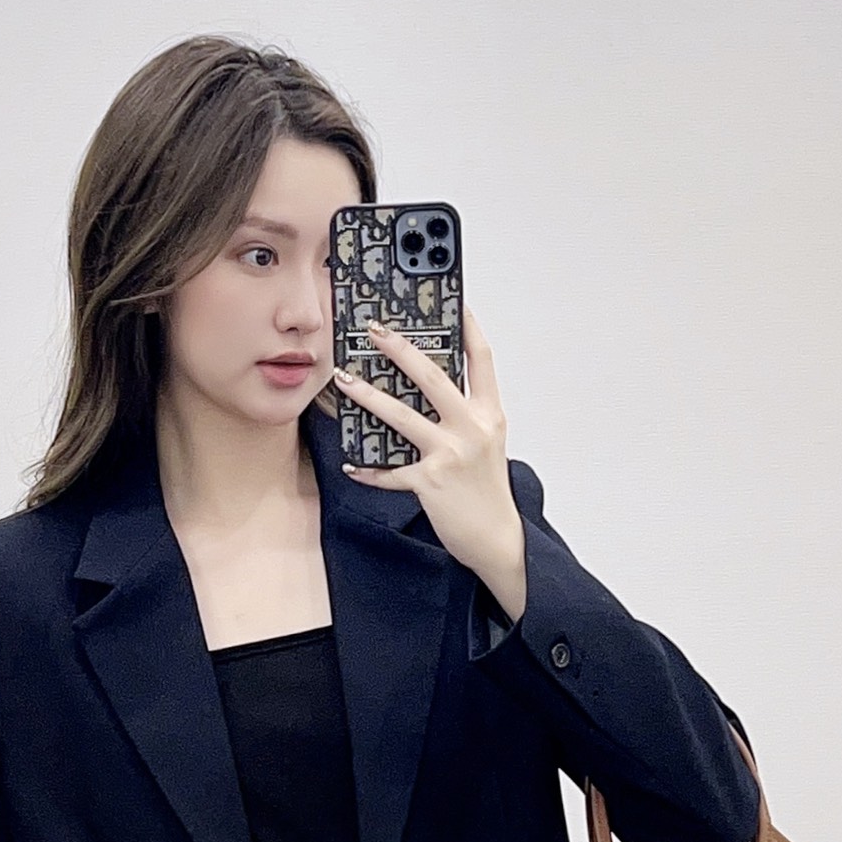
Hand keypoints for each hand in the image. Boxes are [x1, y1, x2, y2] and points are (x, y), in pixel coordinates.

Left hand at [335, 303, 526, 619]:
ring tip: (344, 379)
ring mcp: (450, 454)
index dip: (468, 328)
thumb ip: (464, 415)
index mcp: (489, 414)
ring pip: (402, 415)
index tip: (454, 304)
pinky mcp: (429, 481)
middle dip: (400, 349)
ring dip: (368, 395)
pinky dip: (370, 469)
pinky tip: (353, 463)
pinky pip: (390, 471)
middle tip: (375, 330)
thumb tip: (426, 389)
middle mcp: (472, 428)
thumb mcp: (485, 443)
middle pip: (434, 377)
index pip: (482, 360)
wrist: (497, 538)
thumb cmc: (487, 490)